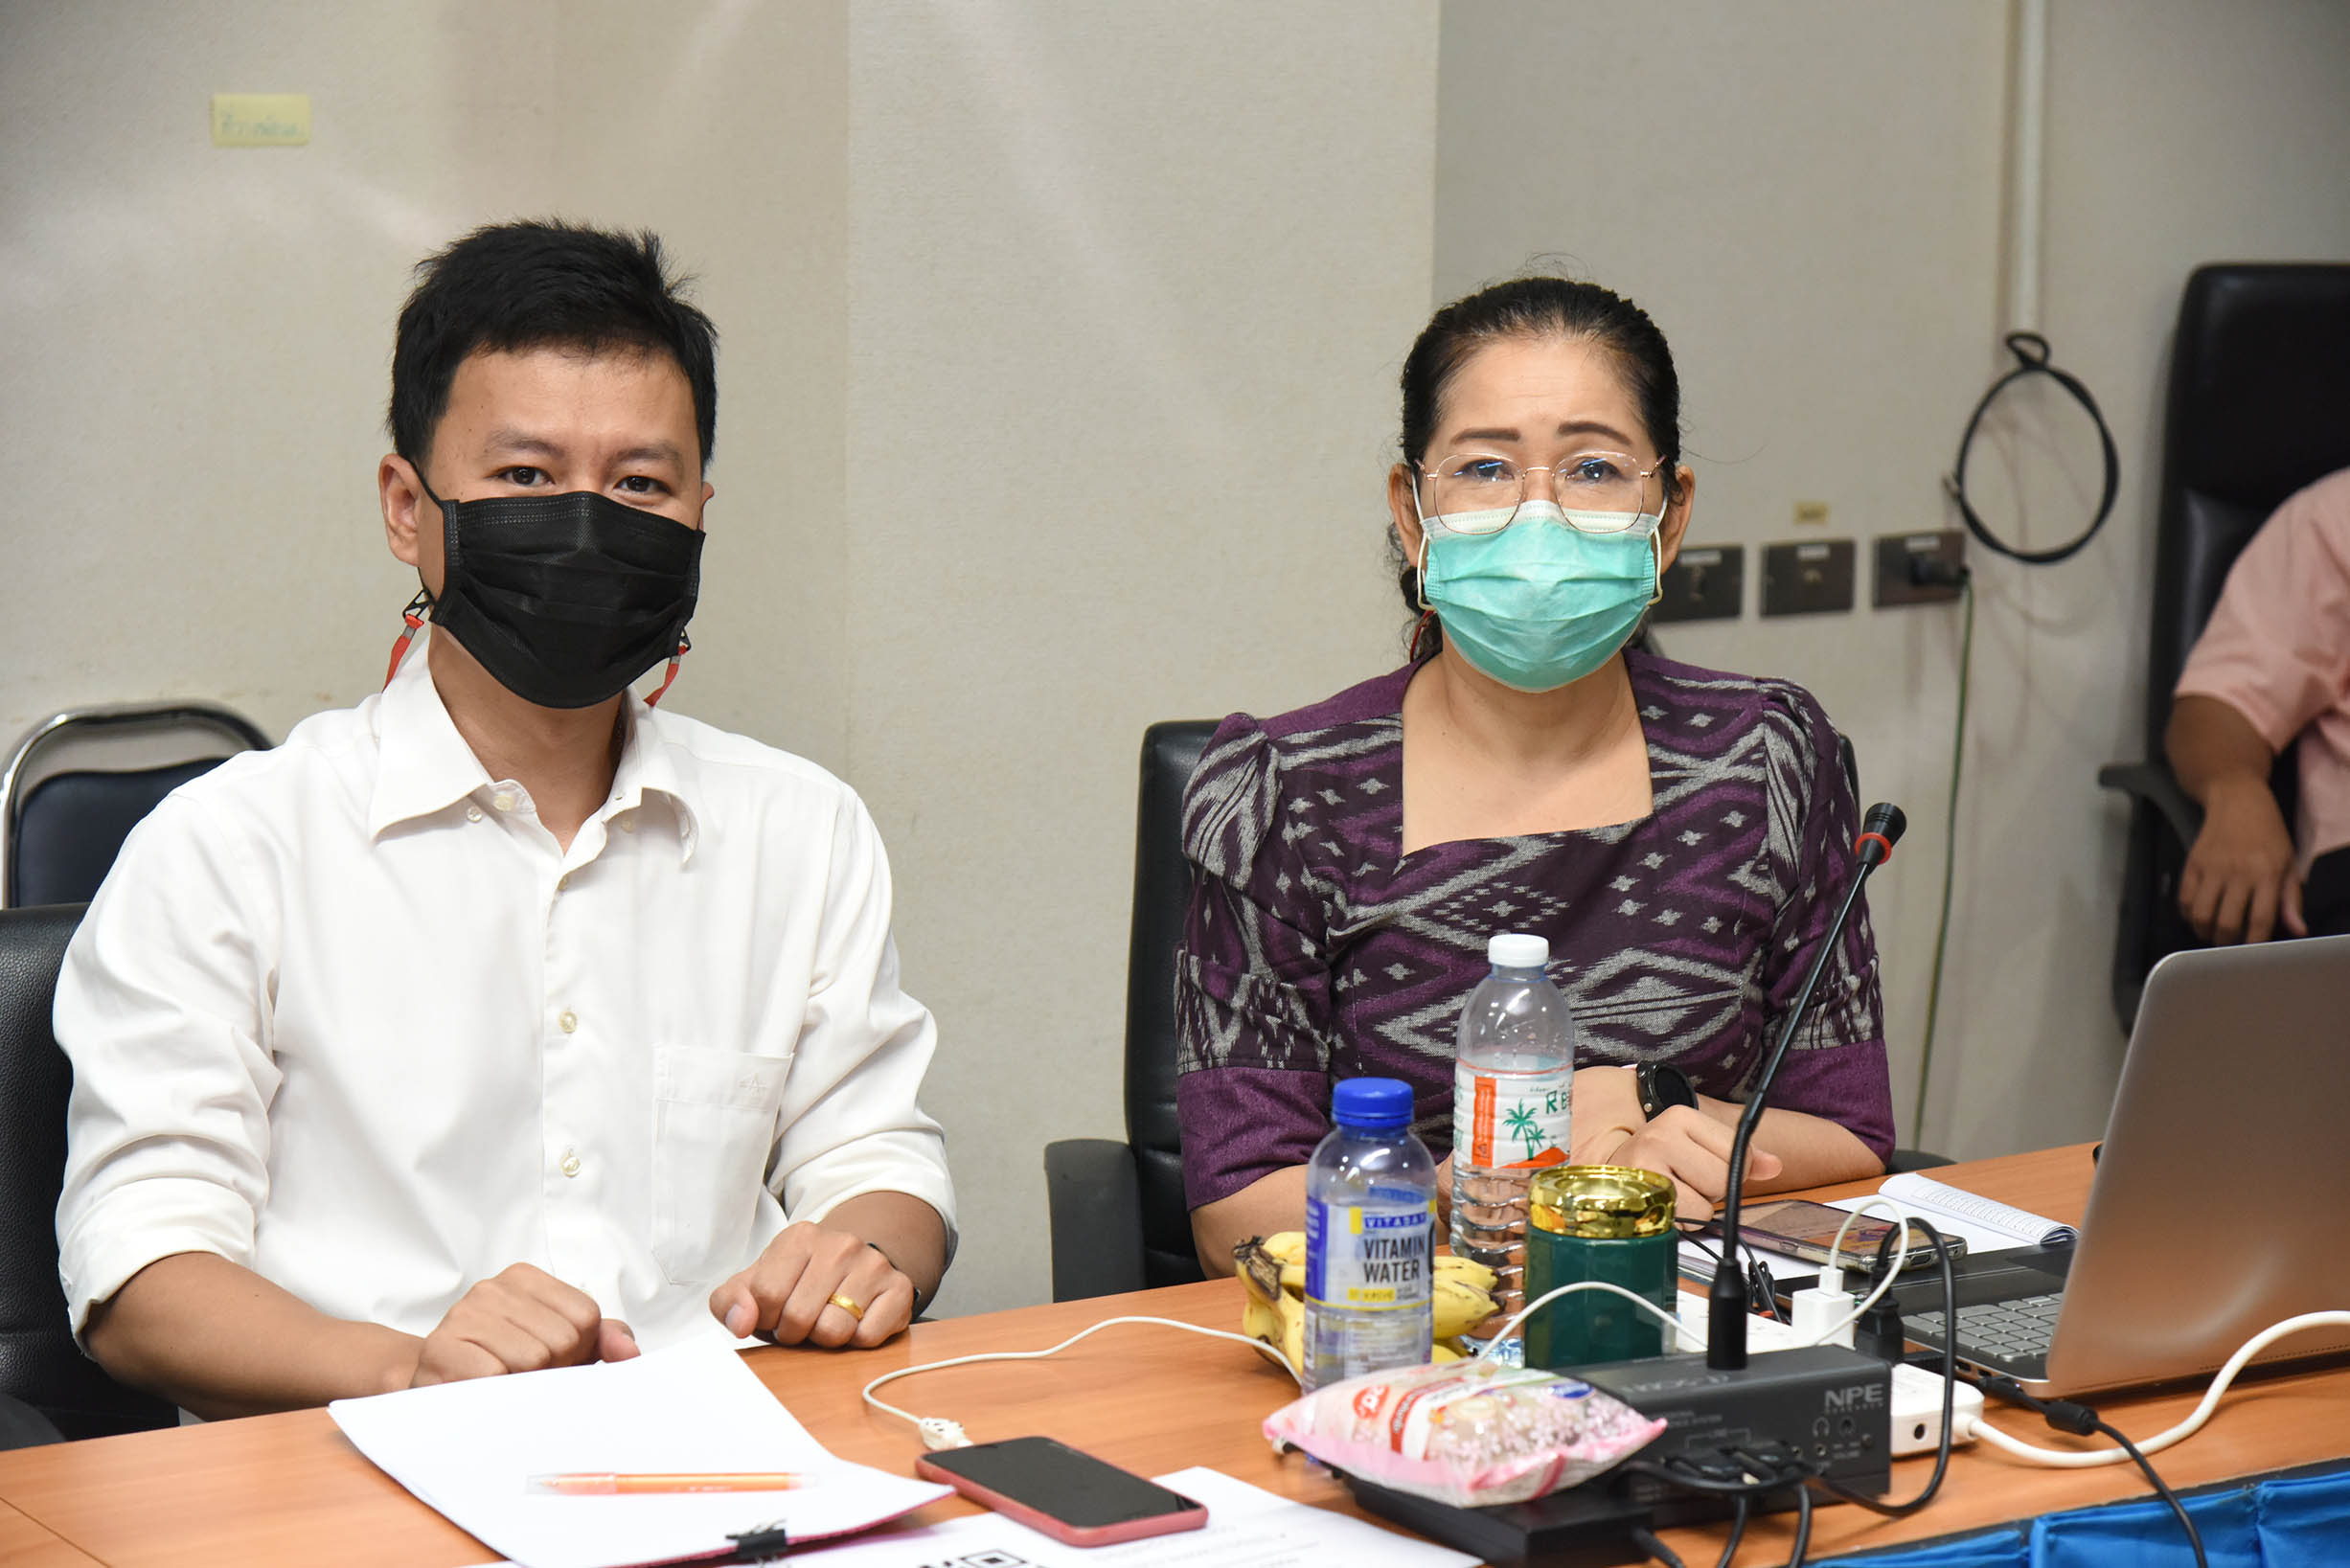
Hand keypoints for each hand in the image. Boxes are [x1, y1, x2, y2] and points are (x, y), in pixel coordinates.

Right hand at [410, 1263, 638, 1387]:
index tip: (548, 1359)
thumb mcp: (561, 1347)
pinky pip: (493, 1374)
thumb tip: (630, 1353)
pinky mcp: (440, 1348)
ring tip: (501, 1381)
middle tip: (520, 1375)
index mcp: (525, 1279)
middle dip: (549, 1370)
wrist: (439, 1384)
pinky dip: (496, 1391)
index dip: (575, 1351)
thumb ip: (603, 1340)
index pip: (585, 1318)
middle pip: (560, 1341)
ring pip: (531, 1359)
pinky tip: (481, 1388)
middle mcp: (492, 1288)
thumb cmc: (506, 1364)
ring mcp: (463, 1314)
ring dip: (522, 1383)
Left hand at [709, 1222, 913, 1348]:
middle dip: (794, 1333)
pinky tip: (855, 1322)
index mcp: (800, 1238)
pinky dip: (856, 1341)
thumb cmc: (799, 1282)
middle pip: (799, 1317)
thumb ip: (729, 1302)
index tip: (775, 1313)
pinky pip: (868, 1338)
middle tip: (802, 1322)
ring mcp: (873, 1265)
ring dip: (825, 1339)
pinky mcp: (899, 1289)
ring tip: (826, 1320)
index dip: (766, 1318)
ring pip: (835, 1331)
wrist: (854, 1267)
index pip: (766, 1294)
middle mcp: (840, 1244)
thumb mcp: (756, 1284)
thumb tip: (740, 1323)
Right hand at [1588, 1107, 1782, 1222]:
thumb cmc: (1657, 1160)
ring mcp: (1645, 1167)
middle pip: (1722, 1179)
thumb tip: (1773, 1165)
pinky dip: (1680, 1221)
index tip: (1706, 1164)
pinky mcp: (1637, 1198)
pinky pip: (1684, 1221)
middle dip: (1713, 1190)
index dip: (1733, 1169)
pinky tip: (1663, 1205)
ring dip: (1696, 1208)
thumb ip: (1739, 1154)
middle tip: (1686, 1181)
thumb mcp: (1699, 1145)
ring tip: (1674, 1192)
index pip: (1738, 1153)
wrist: (1610, 1176)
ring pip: (1705, 1205)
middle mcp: (1658, 1136)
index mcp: (1679, 1116)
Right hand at [2179, 780, 2304, 943]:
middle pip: (2227, 921)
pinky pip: (2184, 898)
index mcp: (2267, 873)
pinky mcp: (2192, 862)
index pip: (2261, 918)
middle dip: (2226, 942)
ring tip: (2209, 933)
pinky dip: (2187, 914)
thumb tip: (2297, 930)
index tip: (2251, 951)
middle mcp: (2238, 872)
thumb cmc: (2268, 834)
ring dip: (2203, 931)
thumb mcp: (2289, 863)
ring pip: (2201, 914)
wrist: (2238, 800)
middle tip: (2227, 944)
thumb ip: (2292, 899)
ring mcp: (2212, 867)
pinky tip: (2196, 915)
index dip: (2255, 941)